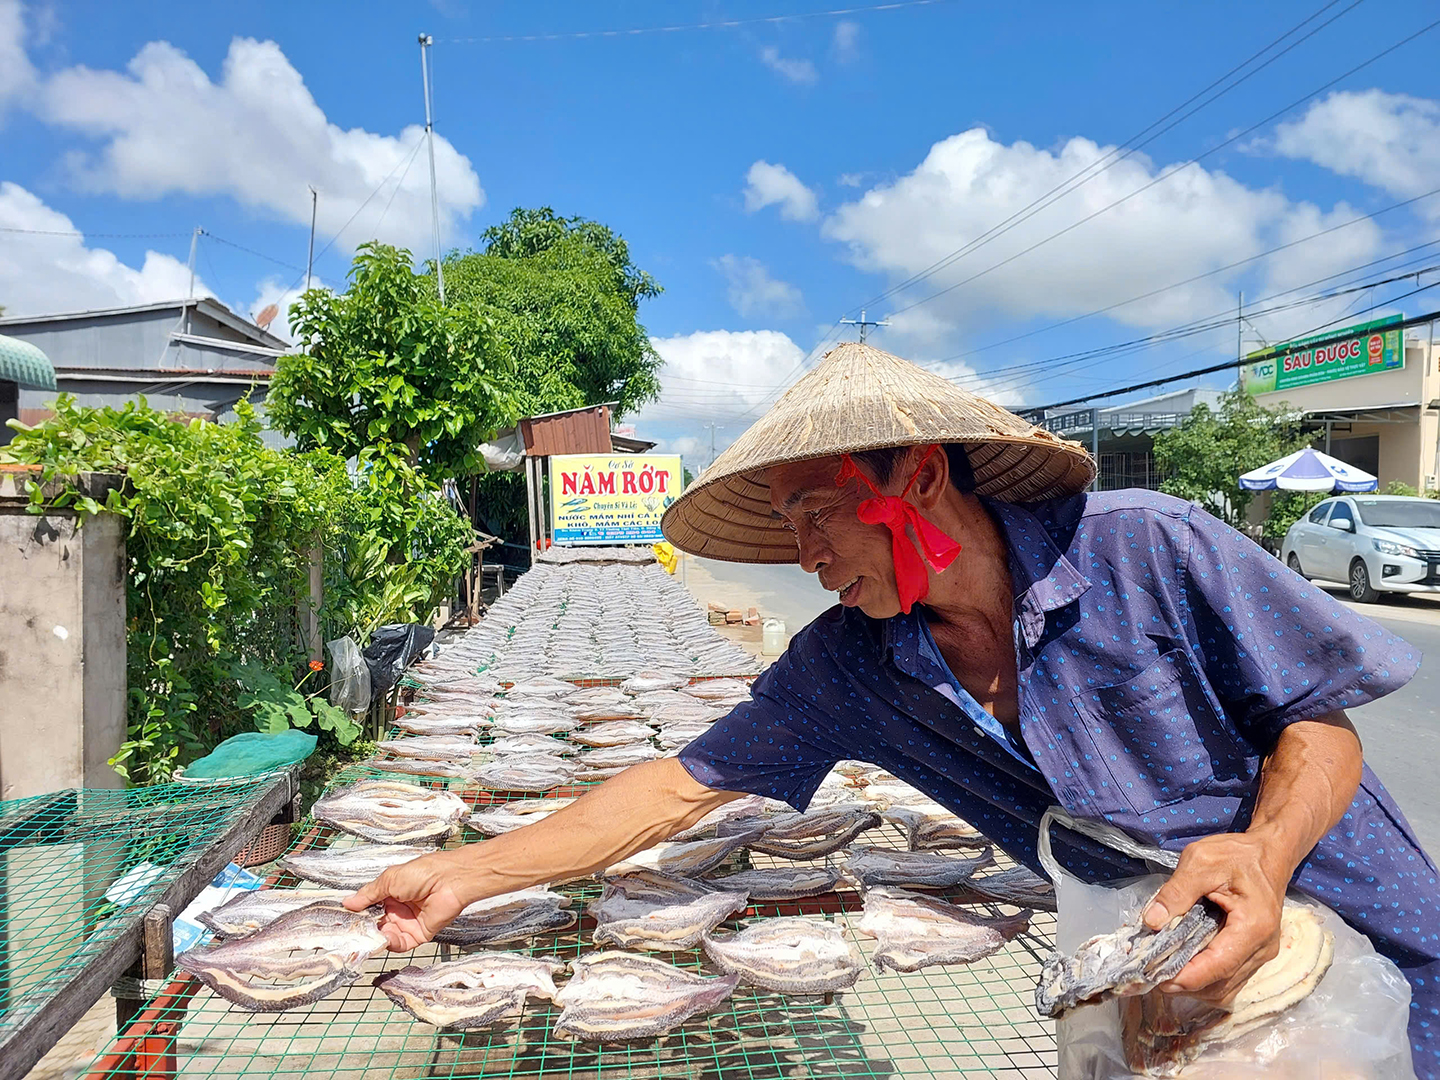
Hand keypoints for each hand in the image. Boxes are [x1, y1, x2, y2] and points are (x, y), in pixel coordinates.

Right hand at [343, 850, 467, 951]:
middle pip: (376, 925)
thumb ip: (369, 894)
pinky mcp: (419, 934)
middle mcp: (399, 909)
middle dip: (365, 929)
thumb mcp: (390, 879)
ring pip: (386, 936)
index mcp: (391, 894)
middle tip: (351, 933)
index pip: (370, 908)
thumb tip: (348, 902)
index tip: (343, 921)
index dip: (358, 915)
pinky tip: (383, 938)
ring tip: (367, 936)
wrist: (450, 880)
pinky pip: (401, 944)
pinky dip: (390, 943)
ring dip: (376, 937)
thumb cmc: (423, 873)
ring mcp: (408, 923)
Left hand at [1142, 832, 1285, 1002]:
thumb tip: (1151, 921)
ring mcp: (1260, 955)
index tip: (1154, 978)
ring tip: (1161, 971)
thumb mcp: (1200, 861)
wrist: (1268, 854)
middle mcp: (1262, 949)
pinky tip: (1181, 965)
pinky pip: (1228, 979)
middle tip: (1149, 975)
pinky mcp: (1253, 955)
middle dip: (1185, 985)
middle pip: (1221, 986)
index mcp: (1253, 927)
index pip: (1218, 966)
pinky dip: (1203, 979)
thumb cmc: (1237, 854)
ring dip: (1193, 987)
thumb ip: (1176, 891)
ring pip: (1225, 989)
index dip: (1185, 978)